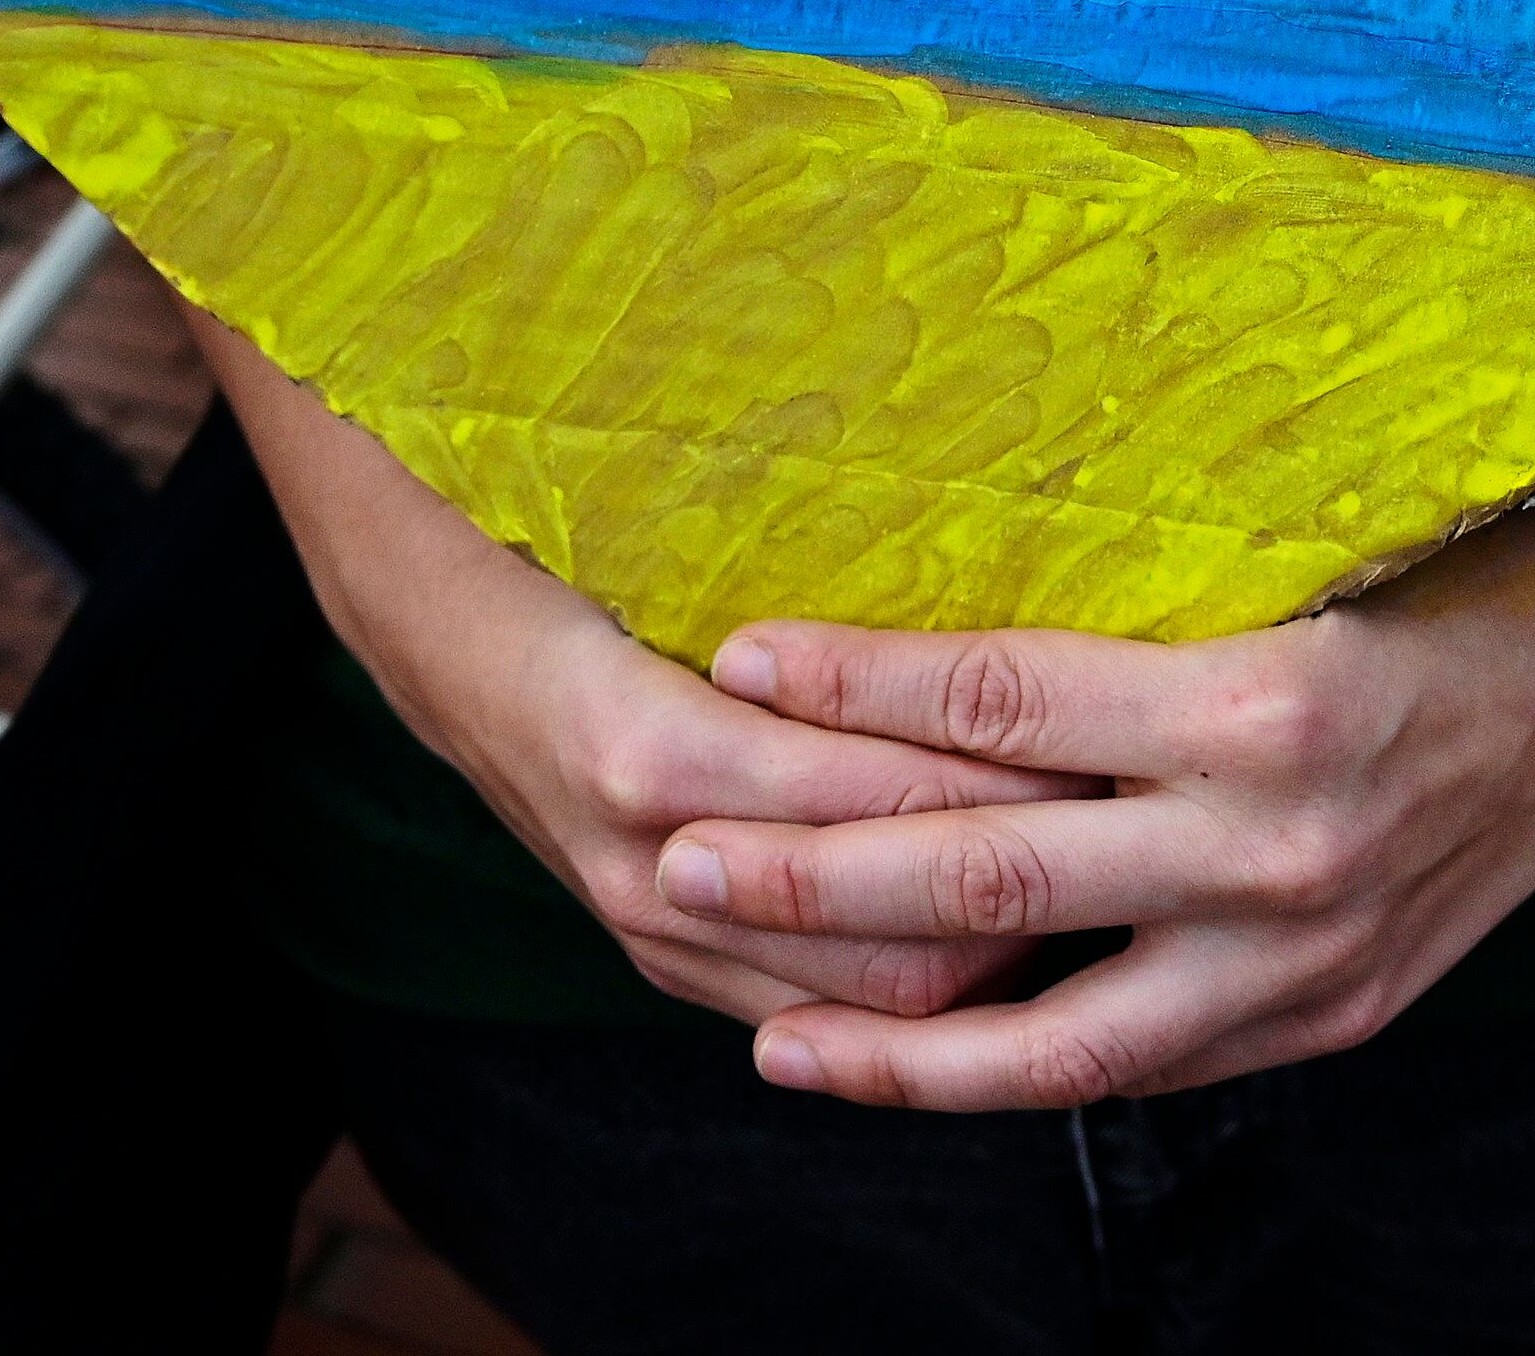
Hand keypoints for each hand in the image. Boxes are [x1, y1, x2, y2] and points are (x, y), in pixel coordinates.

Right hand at [191, 311, 1101, 1022]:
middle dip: (1019, 891)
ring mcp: (648, 919)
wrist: (409, 600)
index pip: (884, 801)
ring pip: (861, 997)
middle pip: (892, 938)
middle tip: (1125, 820)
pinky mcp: (653, 946)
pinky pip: (804, 1004)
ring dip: (979, 951)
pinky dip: (903, 983)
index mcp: (656, 746)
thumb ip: (810, 581)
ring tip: (1087, 882)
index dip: (1010, 783)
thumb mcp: (665, 529)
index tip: (1110, 738)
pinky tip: (990, 937)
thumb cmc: (550, 533)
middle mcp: (651, 860)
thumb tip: (987, 554)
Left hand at [660, 121, 1534, 1107]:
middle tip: (674, 863)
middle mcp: (1282, 841)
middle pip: (996, 874)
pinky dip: (1019, 1072)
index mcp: (1271, 694)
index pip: (1007, 697)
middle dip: (820, 879)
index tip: (726, 657)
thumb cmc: (1440, 560)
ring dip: (899, 1038)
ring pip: (1059, 1029)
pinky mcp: (1323, 1017)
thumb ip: (1133, 567)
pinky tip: (916, 1066)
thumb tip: (939, 514)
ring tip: (763, 1035)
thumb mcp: (1291, 537)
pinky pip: (1140, 1067)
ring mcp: (1306, 954)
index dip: (855, 684)